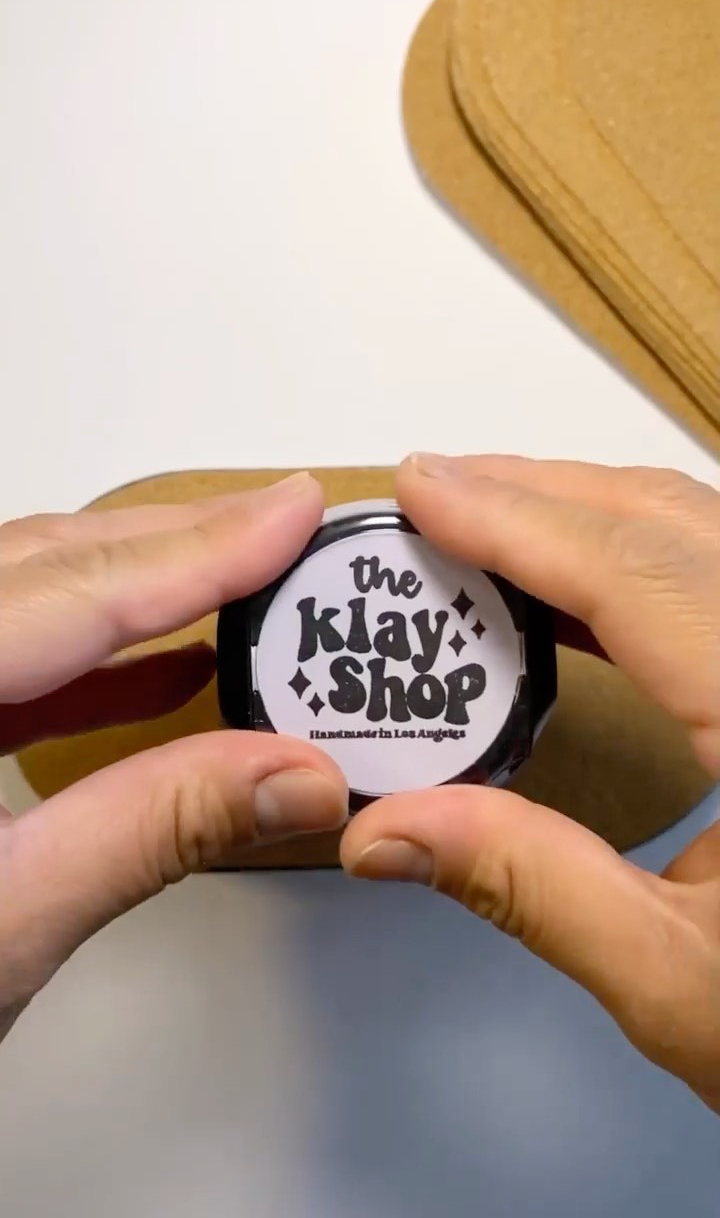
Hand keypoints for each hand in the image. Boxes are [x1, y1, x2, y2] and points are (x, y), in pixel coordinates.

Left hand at [0, 475, 346, 1041]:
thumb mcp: (6, 923)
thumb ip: (153, 829)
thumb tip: (290, 777)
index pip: (66, 592)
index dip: (193, 550)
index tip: (288, 514)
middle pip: (38, 567)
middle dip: (170, 543)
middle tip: (279, 527)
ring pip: (20, 598)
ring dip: (134, 590)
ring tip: (237, 583)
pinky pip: (3, 661)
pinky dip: (87, 662)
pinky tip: (160, 673)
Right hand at [341, 454, 719, 1113]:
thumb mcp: (678, 982)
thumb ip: (530, 886)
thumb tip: (378, 830)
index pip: (642, 575)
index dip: (519, 522)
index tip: (421, 490)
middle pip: (680, 523)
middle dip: (545, 492)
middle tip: (434, 489)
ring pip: (709, 533)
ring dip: (590, 513)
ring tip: (483, 520)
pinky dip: (637, 560)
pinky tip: (572, 590)